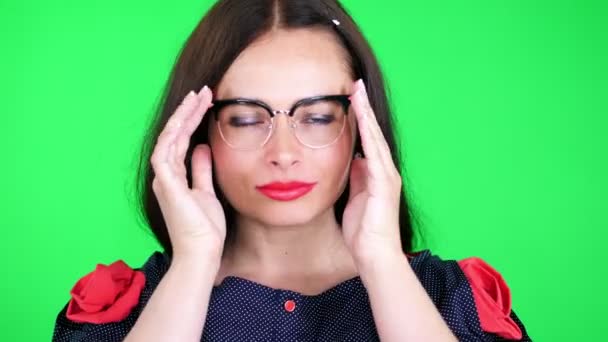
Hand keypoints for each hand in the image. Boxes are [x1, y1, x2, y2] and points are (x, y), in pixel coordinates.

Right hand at [150, 86, 225, 260]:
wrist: (201, 252)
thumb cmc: (204, 228)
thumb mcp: (207, 192)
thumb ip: (201, 170)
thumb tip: (202, 148)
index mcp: (175, 176)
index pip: (182, 140)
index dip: (192, 120)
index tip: (206, 102)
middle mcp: (166, 175)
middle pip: (175, 135)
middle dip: (189, 111)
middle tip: (204, 91)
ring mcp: (164, 179)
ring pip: (169, 138)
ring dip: (183, 116)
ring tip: (199, 97)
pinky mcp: (166, 184)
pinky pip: (166, 152)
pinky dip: (174, 134)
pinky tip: (187, 118)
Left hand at [341, 79, 403, 265]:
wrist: (374, 254)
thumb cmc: (364, 232)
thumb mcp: (355, 198)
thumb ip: (356, 178)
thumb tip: (353, 160)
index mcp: (376, 175)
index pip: (367, 140)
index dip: (359, 119)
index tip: (351, 99)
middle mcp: (384, 170)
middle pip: (372, 133)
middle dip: (363, 108)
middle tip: (354, 85)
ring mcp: (386, 175)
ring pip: (374, 136)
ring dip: (365, 113)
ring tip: (357, 91)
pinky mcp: (383, 181)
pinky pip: (373, 150)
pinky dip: (368, 131)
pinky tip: (361, 115)